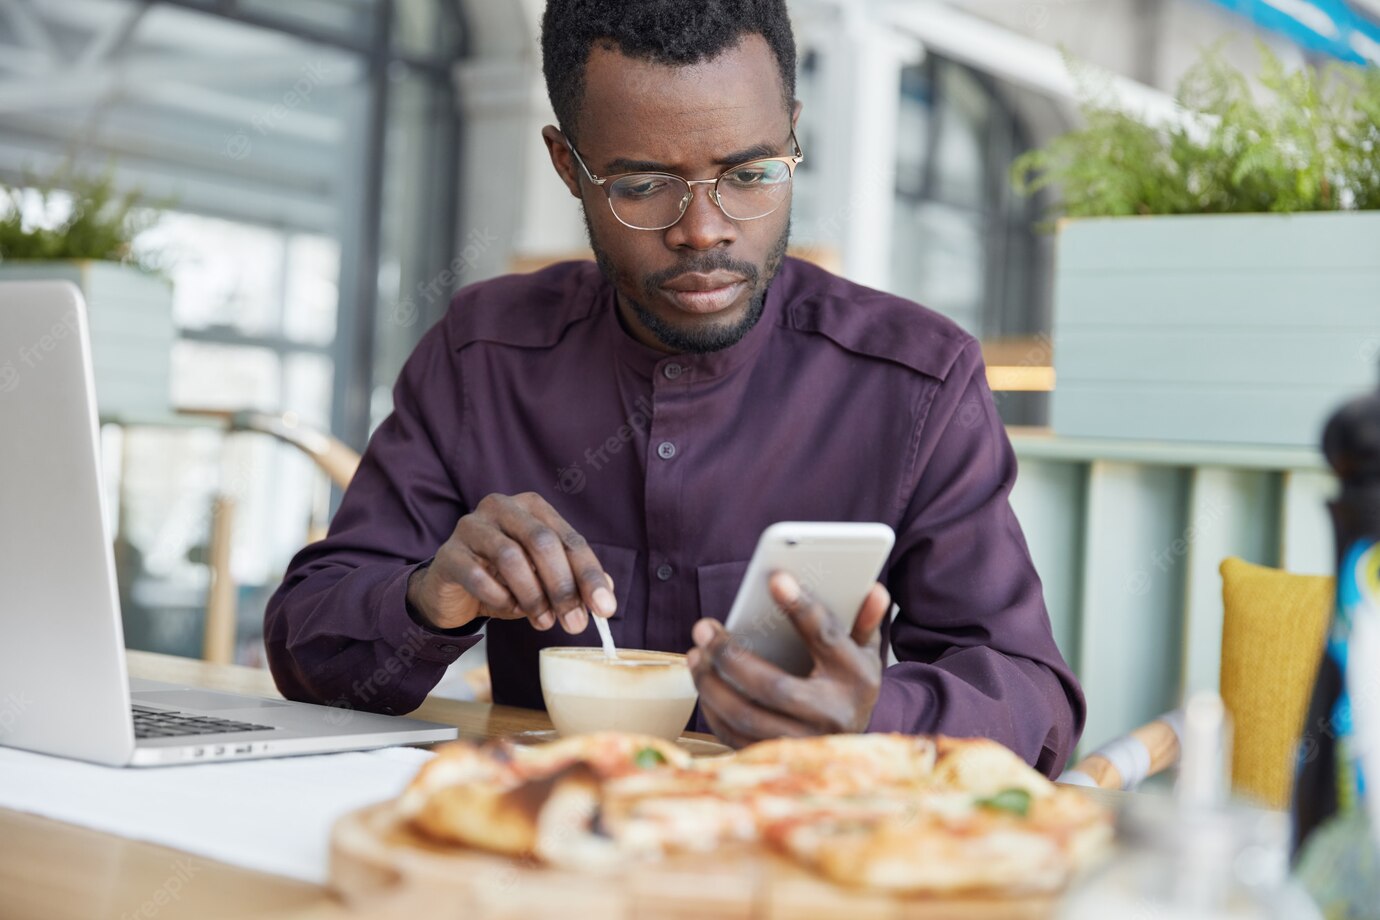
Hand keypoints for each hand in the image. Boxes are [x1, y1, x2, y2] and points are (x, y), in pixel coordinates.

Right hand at [406, 492, 616, 633]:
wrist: (453, 592)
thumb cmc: (505, 581)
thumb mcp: (544, 580)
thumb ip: (574, 581)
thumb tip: (606, 596)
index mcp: (532, 507)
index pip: (570, 539)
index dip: (590, 575)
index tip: (605, 610)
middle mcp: (501, 507)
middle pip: (541, 542)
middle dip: (563, 587)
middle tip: (575, 624)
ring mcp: (471, 526)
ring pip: (511, 557)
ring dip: (533, 596)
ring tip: (543, 622)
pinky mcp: (449, 554)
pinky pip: (478, 576)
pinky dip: (500, 598)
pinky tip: (508, 609)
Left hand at [687, 572, 889, 747]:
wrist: (852, 751)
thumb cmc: (848, 687)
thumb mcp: (864, 654)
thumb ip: (864, 621)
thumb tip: (873, 588)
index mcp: (856, 681)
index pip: (826, 638)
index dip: (801, 607)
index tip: (775, 578)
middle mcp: (832, 716)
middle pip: (773, 685)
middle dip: (731, 655)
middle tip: (704, 628)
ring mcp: (803, 743)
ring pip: (746, 716)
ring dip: (712, 683)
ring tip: (696, 654)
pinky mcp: (777, 759)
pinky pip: (735, 736)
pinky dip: (713, 708)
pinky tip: (703, 682)